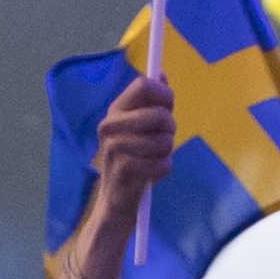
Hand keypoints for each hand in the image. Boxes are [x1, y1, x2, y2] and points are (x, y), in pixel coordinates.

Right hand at [50, 77, 175, 278]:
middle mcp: (110, 126)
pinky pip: (163, 163)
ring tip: (153, 159)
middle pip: (159, 114)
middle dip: (170, 129)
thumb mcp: (142, 129)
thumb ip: (152, 103)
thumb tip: (161, 74)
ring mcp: (114, 148)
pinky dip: (163, 170)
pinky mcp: (123, 170)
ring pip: (164, 140)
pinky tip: (150, 175)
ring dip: (166, 153)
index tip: (169, 106)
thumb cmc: (134, 161)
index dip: (164, 94)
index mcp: (115, 111)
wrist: (116, 203)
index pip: (143, 86)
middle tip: (162, 140)